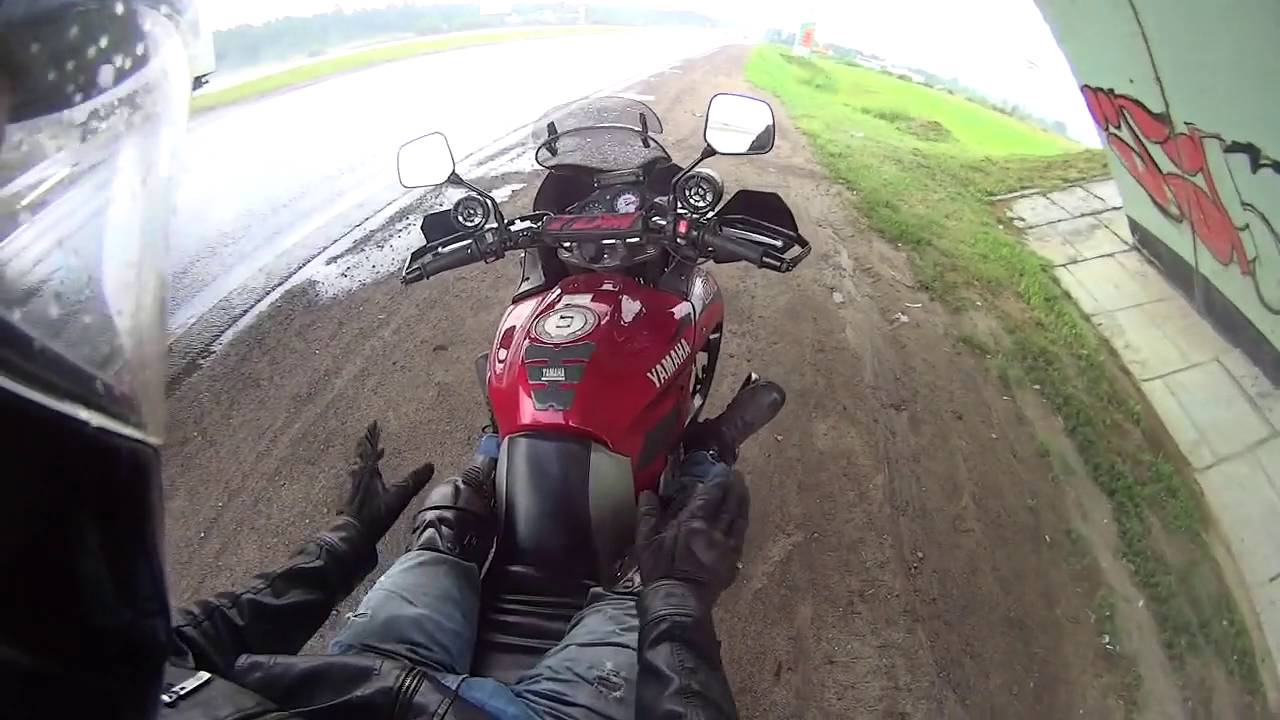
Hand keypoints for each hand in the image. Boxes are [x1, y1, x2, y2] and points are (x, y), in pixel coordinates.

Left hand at [339, 421, 432, 541]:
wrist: (350, 535)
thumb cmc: (373, 515)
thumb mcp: (398, 497)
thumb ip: (414, 481)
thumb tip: (430, 465)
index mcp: (366, 470)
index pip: (370, 447)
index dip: (372, 435)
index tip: (373, 423)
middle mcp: (356, 474)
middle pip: (361, 454)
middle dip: (367, 445)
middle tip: (369, 437)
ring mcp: (349, 486)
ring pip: (358, 466)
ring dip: (365, 458)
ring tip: (372, 456)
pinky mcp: (348, 498)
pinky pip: (356, 477)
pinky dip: (363, 472)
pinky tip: (367, 480)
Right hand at [635, 465, 749, 602]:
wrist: (678, 603)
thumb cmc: (660, 572)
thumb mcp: (646, 543)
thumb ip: (647, 515)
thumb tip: (648, 492)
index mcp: (694, 524)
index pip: (710, 495)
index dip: (717, 480)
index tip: (720, 468)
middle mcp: (716, 531)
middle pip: (729, 503)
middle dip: (733, 486)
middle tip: (735, 473)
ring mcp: (727, 546)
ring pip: (739, 517)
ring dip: (742, 500)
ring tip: (743, 487)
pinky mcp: (733, 560)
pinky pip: (741, 535)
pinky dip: (743, 520)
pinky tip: (742, 514)